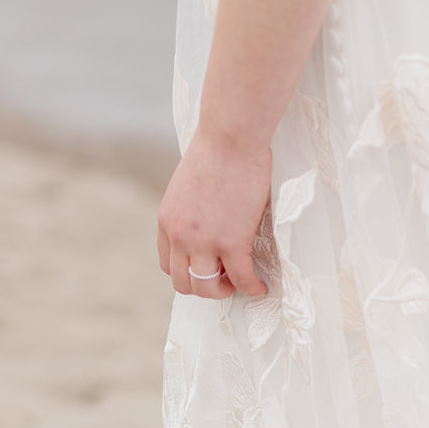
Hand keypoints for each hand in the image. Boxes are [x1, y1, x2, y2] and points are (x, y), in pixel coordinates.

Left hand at [157, 126, 270, 298]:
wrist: (231, 136)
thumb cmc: (217, 150)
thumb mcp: (188, 185)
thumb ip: (190, 211)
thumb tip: (208, 221)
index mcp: (168, 221)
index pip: (167, 265)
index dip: (187, 272)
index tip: (206, 267)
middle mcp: (180, 236)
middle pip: (183, 283)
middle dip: (203, 286)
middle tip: (224, 279)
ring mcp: (204, 242)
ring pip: (206, 288)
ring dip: (223, 291)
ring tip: (239, 282)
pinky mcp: (232, 242)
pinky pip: (241, 278)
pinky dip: (252, 287)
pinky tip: (261, 286)